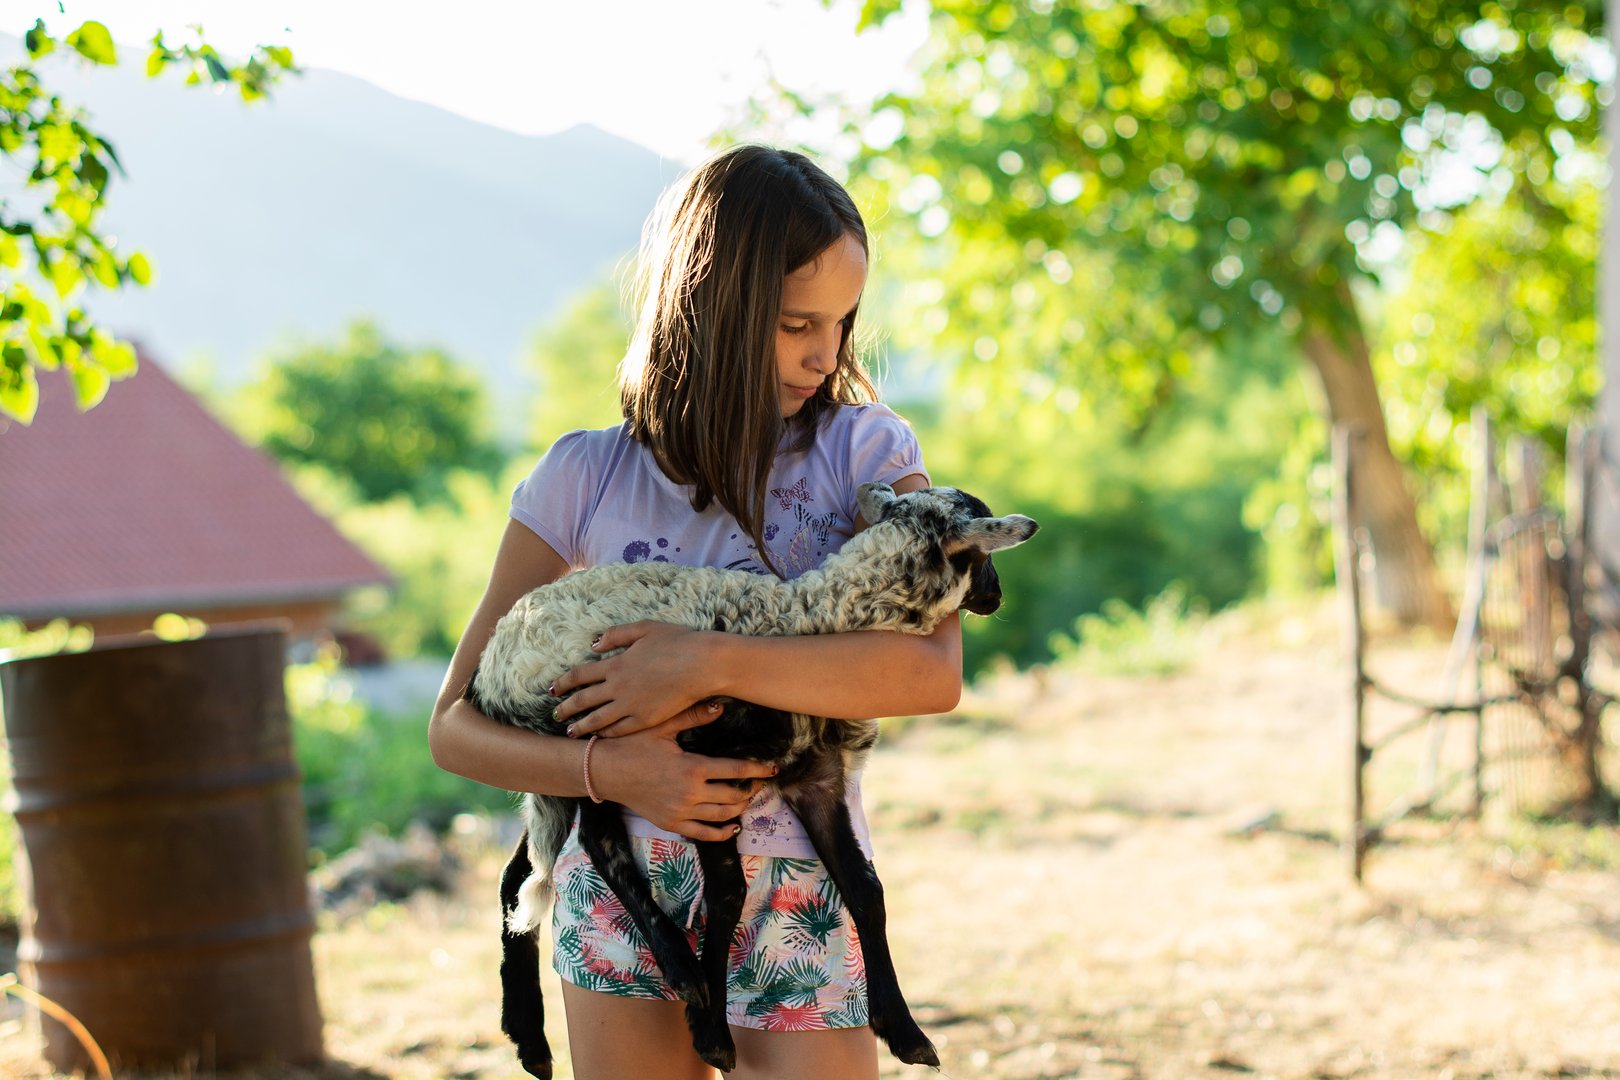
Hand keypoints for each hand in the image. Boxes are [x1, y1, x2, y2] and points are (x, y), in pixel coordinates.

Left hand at [553, 621, 719, 736]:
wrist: (701, 664)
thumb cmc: (677, 642)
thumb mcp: (643, 629)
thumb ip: (615, 635)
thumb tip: (593, 645)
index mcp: (616, 664)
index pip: (580, 675)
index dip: (564, 682)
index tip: (553, 689)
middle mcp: (618, 687)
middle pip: (583, 700)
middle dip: (566, 708)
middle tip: (555, 714)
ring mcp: (630, 706)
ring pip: (597, 719)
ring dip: (580, 725)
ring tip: (570, 731)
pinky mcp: (645, 719)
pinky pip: (619, 729)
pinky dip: (605, 732)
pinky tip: (599, 735)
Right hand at [592, 717, 775, 841]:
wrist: (603, 770)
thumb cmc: (631, 744)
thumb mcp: (663, 726)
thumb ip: (694, 716)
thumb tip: (722, 705)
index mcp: (692, 768)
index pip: (736, 770)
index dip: (758, 770)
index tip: (774, 767)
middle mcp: (690, 794)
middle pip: (734, 796)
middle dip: (752, 789)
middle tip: (761, 782)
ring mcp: (680, 812)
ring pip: (722, 816)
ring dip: (739, 808)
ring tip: (747, 798)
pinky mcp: (670, 823)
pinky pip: (702, 834)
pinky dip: (720, 832)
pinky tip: (732, 826)